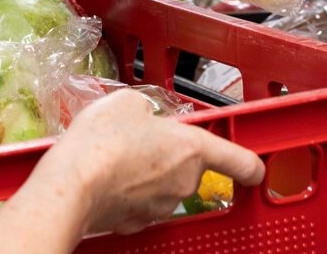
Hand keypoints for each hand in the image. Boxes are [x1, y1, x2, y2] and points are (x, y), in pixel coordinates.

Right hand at [32, 89, 264, 235]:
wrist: (70, 186)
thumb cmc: (103, 139)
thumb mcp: (127, 103)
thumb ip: (146, 110)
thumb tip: (141, 119)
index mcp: (193, 149)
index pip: (239, 161)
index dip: (251, 165)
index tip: (256, 169)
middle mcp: (184, 182)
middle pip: (189, 168)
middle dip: (170, 155)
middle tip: (141, 140)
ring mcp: (161, 207)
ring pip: (162, 185)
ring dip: (147, 173)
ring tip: (114, 157)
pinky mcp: (135, 223)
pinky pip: (138, 202)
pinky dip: (127, 192)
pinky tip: (104, 179)